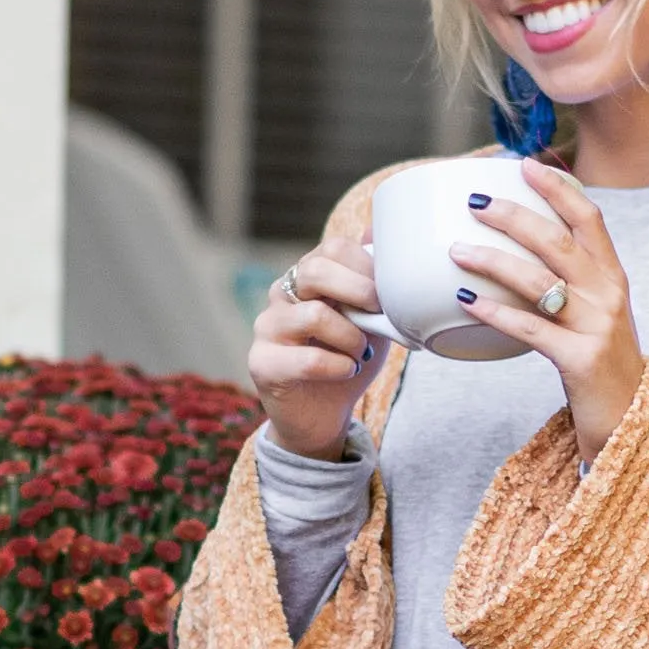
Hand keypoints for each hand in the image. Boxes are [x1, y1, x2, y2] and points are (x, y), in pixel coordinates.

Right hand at [248, 237, 384, 461]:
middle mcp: (281, 295)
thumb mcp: (370, 320)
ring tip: (360, 353)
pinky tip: (347, 371)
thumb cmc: (347, 362)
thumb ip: (371, 282)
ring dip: (350, 337)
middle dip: (358, 291)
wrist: (324, 416)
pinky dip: (338, 366)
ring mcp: (267, 327)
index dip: (367, 268)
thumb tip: (374, 233)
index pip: (333, 248)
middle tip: (378, 315)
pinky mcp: (262, 363)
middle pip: (315, 270)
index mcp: (307, 277)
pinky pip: (307, 360)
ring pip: (314, 315)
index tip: (386, 295)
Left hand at [449, 159, 644, 459]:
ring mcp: (596, 327)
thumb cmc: (602, 365)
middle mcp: (608, 295)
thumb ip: (571, 285)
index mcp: (612, 277)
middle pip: (558, 242)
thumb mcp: (597, 316)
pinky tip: (467, 300)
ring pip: (539, 281)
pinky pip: (530, 328)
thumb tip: (520, 256)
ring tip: (456, 250)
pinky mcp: (580, 359)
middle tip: (475, 202)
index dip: (557, 188)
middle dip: (515, 216)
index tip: (525, 165)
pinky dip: (495, 311)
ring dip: (493, 261)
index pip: (588, 218)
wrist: (631, 422)